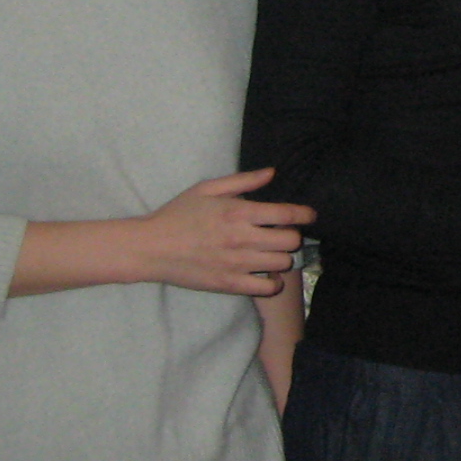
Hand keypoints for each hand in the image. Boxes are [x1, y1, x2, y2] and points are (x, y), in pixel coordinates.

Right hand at [140, 170, 308, 295]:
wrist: (150, 248)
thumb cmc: (178, 214)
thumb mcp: (207, 188)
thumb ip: (243, 181)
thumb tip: (272, 173)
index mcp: (238, 212)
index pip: (286, 214)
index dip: (305, 214)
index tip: (310, 216)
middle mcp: (241, 238)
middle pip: (290, 241)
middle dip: (292, 236)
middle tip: (283, 235)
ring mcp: (236, 263)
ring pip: (282, 263)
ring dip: (282, 258)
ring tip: (272, 253)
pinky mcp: (228, 284)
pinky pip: (266, 288)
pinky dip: (272, 282)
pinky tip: (265, 274)